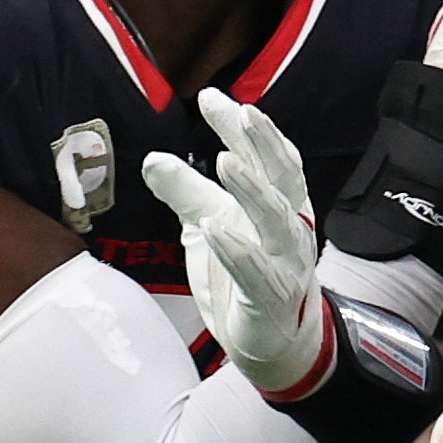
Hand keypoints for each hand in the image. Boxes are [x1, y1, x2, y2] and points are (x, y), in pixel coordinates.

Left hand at [142, 92, 330, 399]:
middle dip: (262, 144)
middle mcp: (290, 228)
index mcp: (281, 204)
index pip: (268, 157)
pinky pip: (258, 273)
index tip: (212, 98)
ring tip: (224, 161)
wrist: (274, 343)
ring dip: (252, 190)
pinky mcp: (273, 299)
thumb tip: (152, 158)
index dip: (244, 128)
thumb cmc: (245, 276)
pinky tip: (214, 230)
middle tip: (240, 112)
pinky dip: (238, 250)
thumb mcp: (209, 225)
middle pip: (283, 178)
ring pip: (277, 220)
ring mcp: (287, 264)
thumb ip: (186, 192)